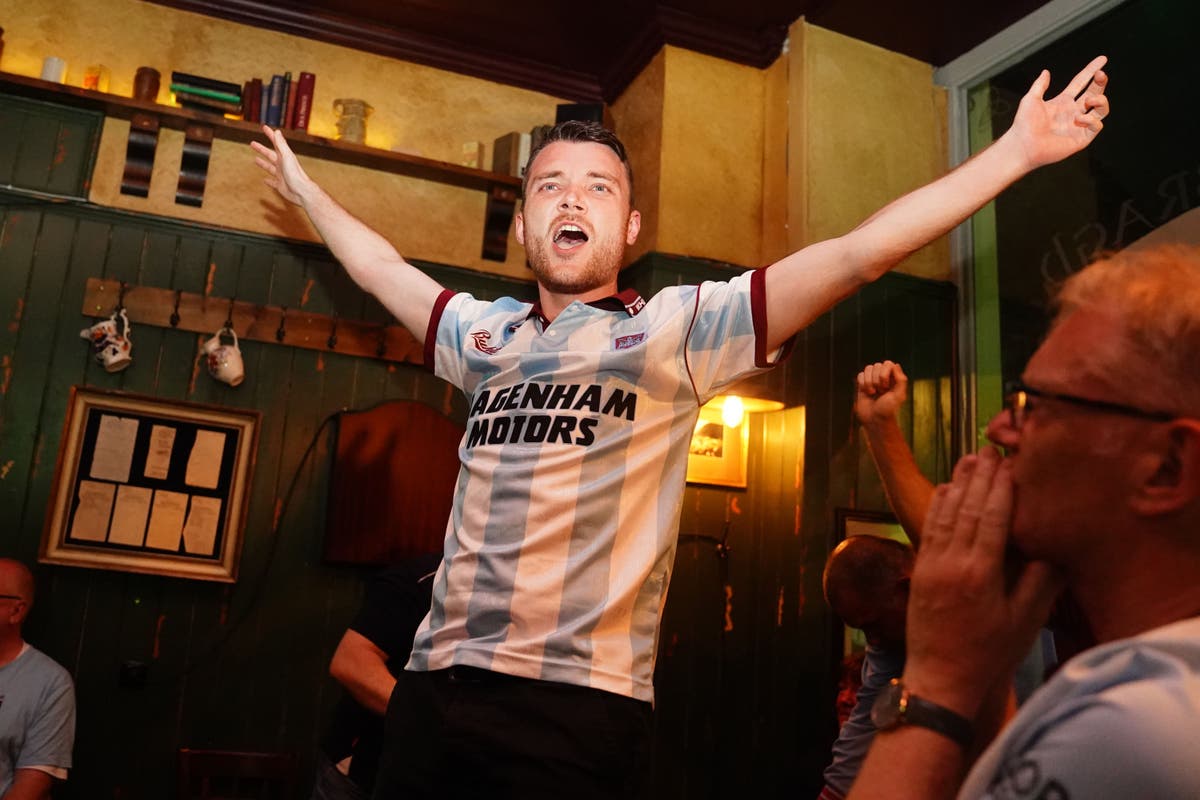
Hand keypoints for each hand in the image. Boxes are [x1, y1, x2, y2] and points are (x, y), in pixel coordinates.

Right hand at [250, 125, 312, 205]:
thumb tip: (277, 131)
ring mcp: (281, 175)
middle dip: (261, 149)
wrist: (301, 191)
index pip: (276, 143)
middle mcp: (282, 165)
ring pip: (269, 167)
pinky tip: (264, 180)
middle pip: (270, 155)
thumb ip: (281, 144)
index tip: (264, 127)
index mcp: (284, 157)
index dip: (270, 135)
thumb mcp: (287, 156)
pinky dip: (268, 181)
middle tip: (252, 144)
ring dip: (263, 163)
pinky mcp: (280, 185)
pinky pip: (272, 182)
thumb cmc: (295, 174)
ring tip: (255, 160)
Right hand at [855, 360, 907, 425]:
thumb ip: (901, 380)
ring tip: (873, 393)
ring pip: (868, 368)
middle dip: (876, 379)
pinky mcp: (862, 384)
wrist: (874, 420)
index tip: (886, 387)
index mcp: (894, 378)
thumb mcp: (899, 395)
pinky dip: (862, 384)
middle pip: (877, 365)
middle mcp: (883, 376)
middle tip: (880, 391)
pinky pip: (860, 375)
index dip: (884, 373)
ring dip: (869, 382)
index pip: (888, 363)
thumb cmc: (888, 409)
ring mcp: (872, 379)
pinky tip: (866, 393)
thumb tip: (895, 365)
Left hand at [901, 449, 1063, 718]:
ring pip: (944, 513)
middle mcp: (952, 562)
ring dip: (957, 483)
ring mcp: (931, 564)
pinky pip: (928, 528)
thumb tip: (1057, 545)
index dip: (1001, 486)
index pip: (992, 517)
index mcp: (980, 572)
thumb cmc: (989, 653)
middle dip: (979, 476)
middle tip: (990, 448)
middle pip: (966, 507)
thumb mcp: (1025, 621)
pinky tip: (943, 489)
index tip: (1009, 462)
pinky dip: (937, 505)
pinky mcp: (920, 571)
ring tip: (969, 458)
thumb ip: (1041, 581)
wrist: (941, 678)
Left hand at [1008, 55, 1109, 169]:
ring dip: (1100, 101)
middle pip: (1095, 93)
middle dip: (1100, 83)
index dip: (1091, 71)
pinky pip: (1097, 126)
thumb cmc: (1023, 125)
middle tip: (1100, 75)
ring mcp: (1079, 125)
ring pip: (1101, 109)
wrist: (1022, 145)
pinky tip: (1078, 119)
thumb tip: (1046, 72)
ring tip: (1089, 100)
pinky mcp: (1081, 138)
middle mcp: (1073, 112)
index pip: (1081, 83)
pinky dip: (1092, 120)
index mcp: (1062, 102)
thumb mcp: (1031, 99)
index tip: (1102, 59)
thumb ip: (1040, 85)